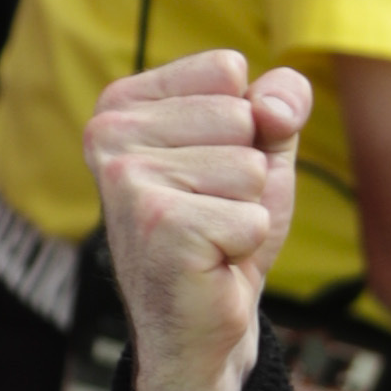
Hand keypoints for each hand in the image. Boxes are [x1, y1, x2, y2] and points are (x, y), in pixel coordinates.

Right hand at [84, 50, 311, 390]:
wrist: (203, 319)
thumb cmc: (227, 226)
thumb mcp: (262, 149)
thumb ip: (280, 103)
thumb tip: (276, 106)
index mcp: (123, 103)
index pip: (228, 71)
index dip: (249, 126)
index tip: (214, 169)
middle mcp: (110, 133)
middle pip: (242, 117)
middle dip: (251, 173)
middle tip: (214, 210)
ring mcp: (128, 180)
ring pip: (251, 168)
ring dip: (247, 208)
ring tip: (212, 234)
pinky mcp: (160, 226)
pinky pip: (253, 216)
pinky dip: (247, 243)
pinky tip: (211, 259)